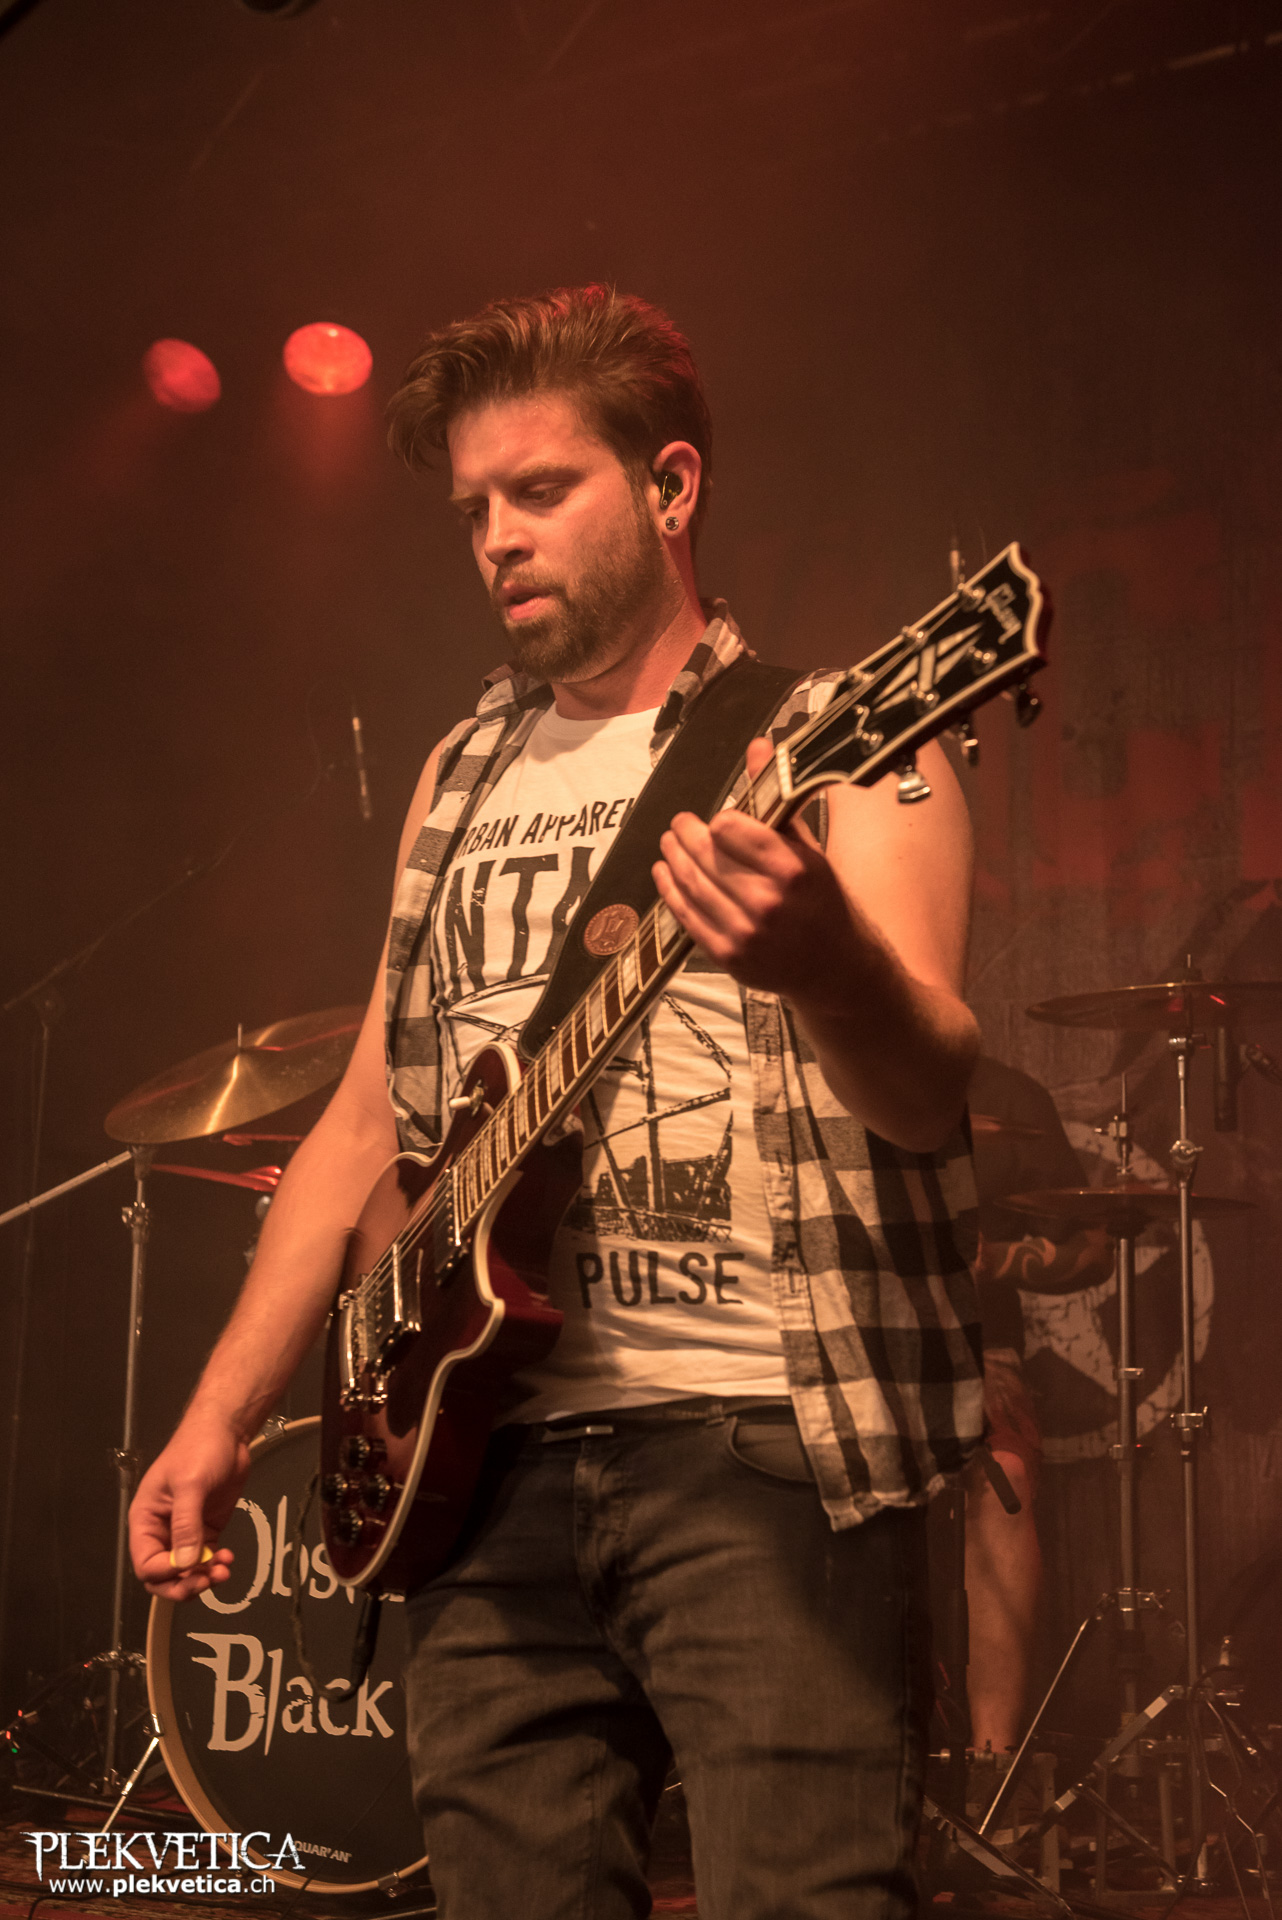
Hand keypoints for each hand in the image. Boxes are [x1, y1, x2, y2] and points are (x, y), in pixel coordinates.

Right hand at [128, 1409, 249, 1600]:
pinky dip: (214, 1565)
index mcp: (145, 1519)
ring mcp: (184, 1532)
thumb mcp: (189, 1484)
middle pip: (163, 1575)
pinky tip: (227, 1558)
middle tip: (206, 1582)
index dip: (165, 1573)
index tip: (188, 1569)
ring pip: (185, 1572)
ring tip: (223, 1569)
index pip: (146, 1563)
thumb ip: (186, 1524)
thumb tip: (186, 1562)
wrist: (226, 1432)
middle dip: (183, 1584)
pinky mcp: (206, 1529)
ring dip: (202, 1578)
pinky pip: (205, 1559)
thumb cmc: (198, 1448)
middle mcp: (161, 1530)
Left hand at [652, 737, 858, 1007]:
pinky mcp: (729, 955)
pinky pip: (688, 916)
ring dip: (673, 859)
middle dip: (685, 834)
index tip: (718, 819)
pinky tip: (664, 873)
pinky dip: (670, 891)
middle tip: (678, 823)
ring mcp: (745, 932)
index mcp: (792, 868)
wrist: (836, 966)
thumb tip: (757, 745)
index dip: (719, 821)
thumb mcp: (809, 847)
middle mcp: (767, 901)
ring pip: (692, 884)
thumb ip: (777, 800)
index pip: (730, 829)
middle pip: (706, 855)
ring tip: (668, 843)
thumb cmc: (823, 900)